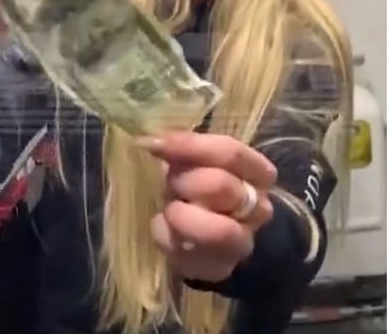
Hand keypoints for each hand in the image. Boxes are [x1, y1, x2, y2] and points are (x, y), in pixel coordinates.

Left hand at [138, 132, 276, 282]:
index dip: (191, 147)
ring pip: (215, 229)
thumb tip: (153, 141)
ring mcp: (242, 242)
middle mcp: (258, 208)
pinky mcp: (218, 268)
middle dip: (184, 182)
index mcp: (259, 173)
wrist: (216, 237)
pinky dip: (165, 235)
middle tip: (170, 183)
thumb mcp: (202, 161)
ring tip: (170, 208)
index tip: (157, 144)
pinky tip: (164, 226)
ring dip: (180, 214)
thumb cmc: (206, 186)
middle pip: (220, 186)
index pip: (231, 153)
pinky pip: (184, 251)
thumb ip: (186, 148)